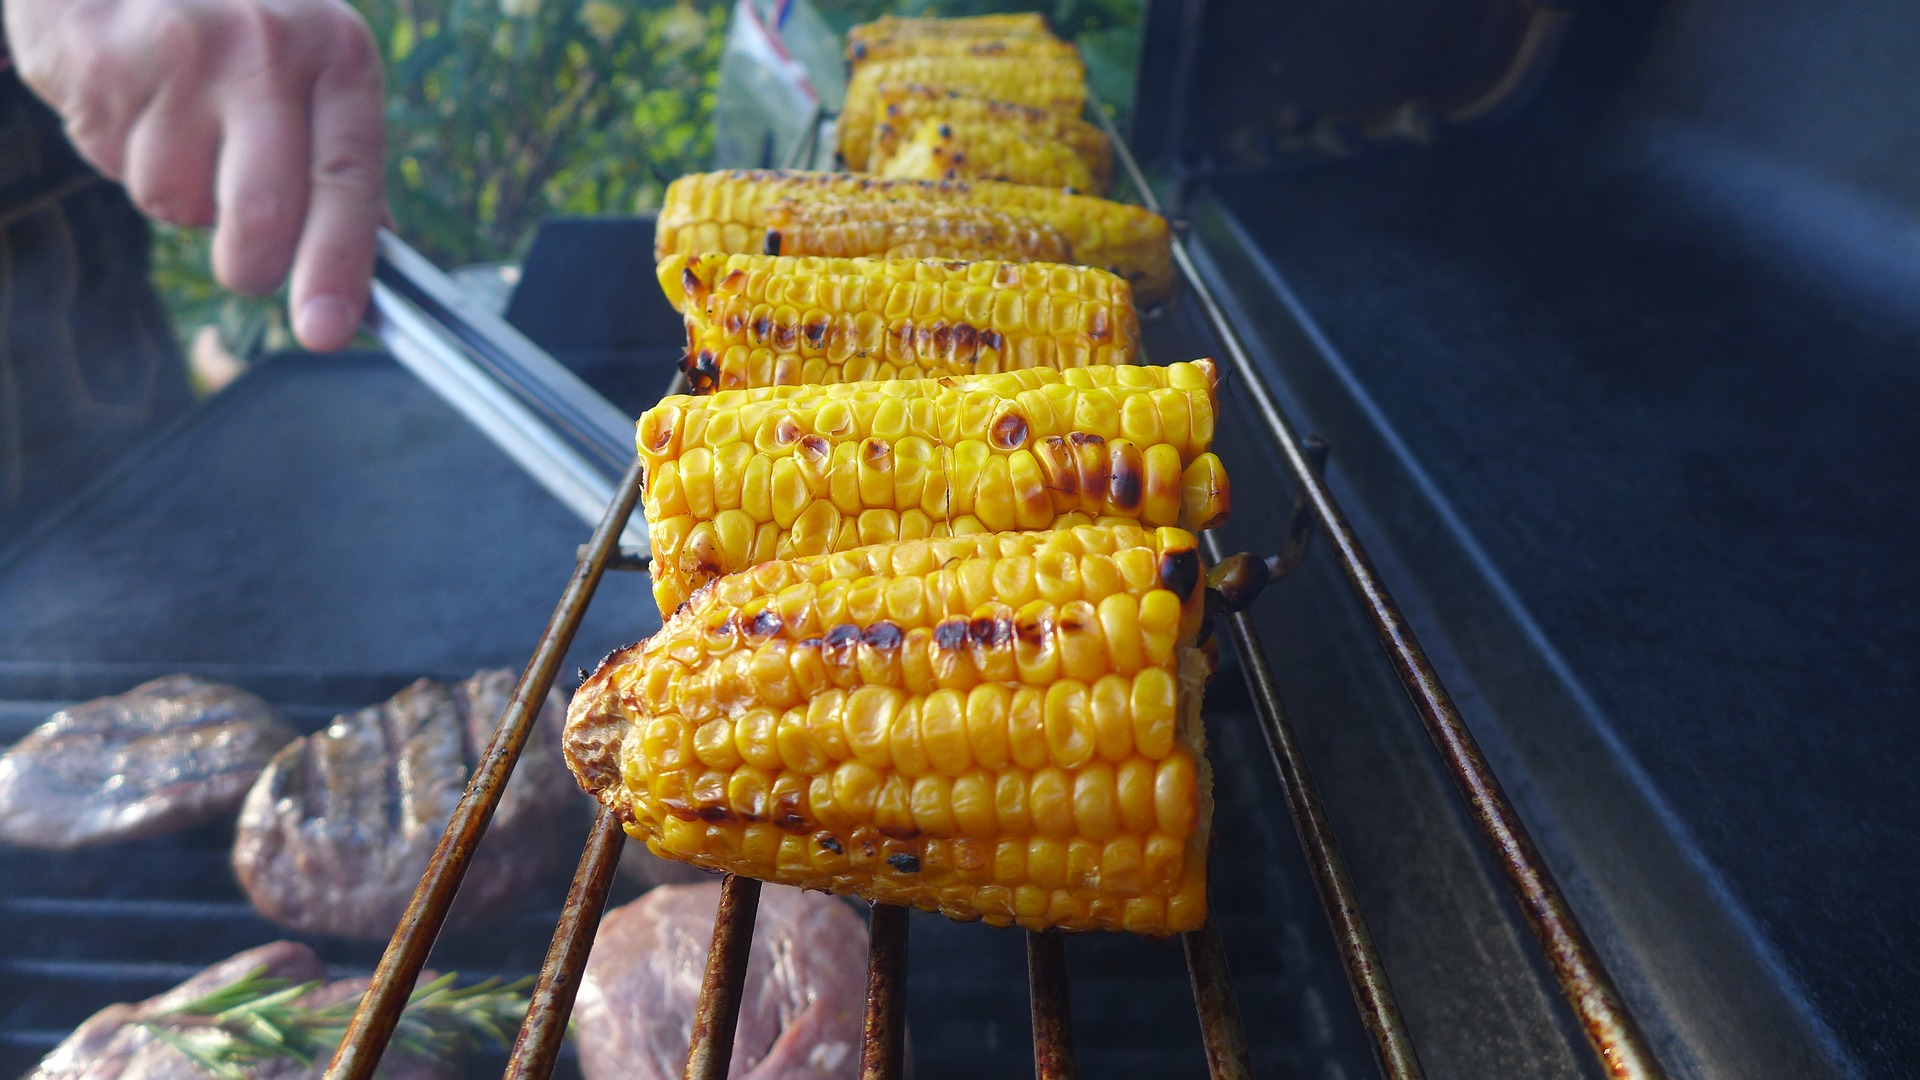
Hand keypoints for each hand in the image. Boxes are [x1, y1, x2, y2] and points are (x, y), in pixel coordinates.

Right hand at [5, 0, 386, 350]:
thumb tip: (378, 259)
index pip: (349, 181)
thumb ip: (340, 160)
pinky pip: (113, 164)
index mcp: (337, 55)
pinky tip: (134, 104)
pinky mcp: (102, 58)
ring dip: (175, 192)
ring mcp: (181, 50)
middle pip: (263, 213)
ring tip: (178, 128)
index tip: (326, 329)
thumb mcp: (311, 67)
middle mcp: (267, 47)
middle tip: (247, 267)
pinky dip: (121, 154)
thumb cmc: (236, 27)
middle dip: (252, 265)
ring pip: (176, 200)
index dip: (338, 266)